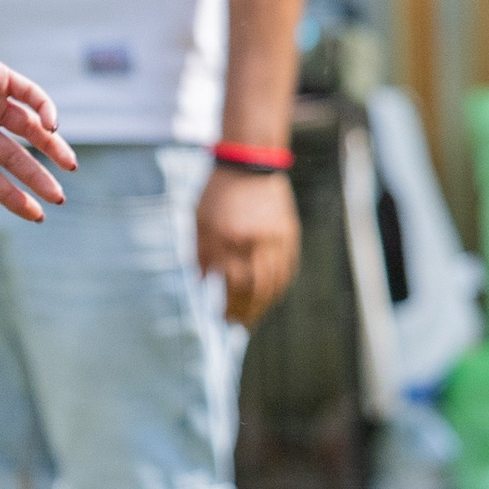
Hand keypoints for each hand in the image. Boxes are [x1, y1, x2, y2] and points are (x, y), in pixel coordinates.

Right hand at [0, 43, 78, 222]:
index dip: (15, 198)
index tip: (39, 215)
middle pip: (15, 158)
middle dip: (37, 178)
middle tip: (59, 198)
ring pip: (30, 129)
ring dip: (51, 146)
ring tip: (70, 164)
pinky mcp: (2, 79)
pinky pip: (30, 95)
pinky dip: (45, 108)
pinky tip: (53, 126)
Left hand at [197, 167, 300, 323]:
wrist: (249, 162)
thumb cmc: (218, 192)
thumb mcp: (199, 220)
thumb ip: (200, 253)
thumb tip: (203, 283)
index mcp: (229, 238)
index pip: (231, 284)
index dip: (228, 306)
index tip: (222, 318)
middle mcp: (254, 242)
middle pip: (254, 289)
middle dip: (246, 312)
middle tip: (239, 326)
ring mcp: (275, 239)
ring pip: (273, 283)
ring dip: (264, 305)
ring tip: (255, 317)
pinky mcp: (289, 235)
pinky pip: (287, 269)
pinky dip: (279, 287)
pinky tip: (271, 296)